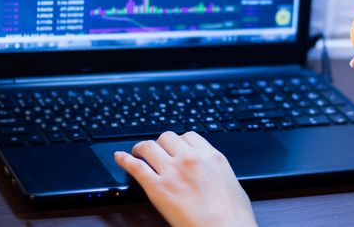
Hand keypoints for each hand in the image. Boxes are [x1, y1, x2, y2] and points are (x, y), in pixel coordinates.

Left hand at [114, 131, 256, 226]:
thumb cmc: (233, 216)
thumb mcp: (233, 185)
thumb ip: (218, 174)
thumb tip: (213, 176)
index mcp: (211, 156)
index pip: (189, 136)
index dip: (179, 141)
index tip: (175, 146)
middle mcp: (190, 159)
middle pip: (167, 137)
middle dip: (160, 143)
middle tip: (156, 149)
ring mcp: (172, 172)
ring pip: (149, 147)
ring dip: (141, 147)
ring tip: (137, 151)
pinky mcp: (157, 188)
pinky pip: (135, 167)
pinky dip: (124, 159)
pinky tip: (119, 157)